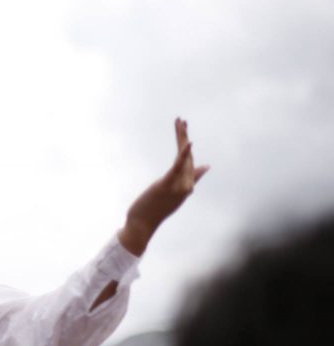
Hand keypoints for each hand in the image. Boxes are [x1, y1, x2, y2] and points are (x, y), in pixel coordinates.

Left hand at [119, 118, 208, 255]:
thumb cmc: (154, 211)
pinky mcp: (167, 185)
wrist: (142, 226)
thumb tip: (202, 171)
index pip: (190, 162)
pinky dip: (184, 154)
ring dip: (182, 138)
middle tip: (181, 120)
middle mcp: (186, 185)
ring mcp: (178, 186)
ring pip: (184, 158)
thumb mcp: (171, 196)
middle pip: (188, 157)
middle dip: (183, 136)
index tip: (184, 131)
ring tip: (181, 122)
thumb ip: (188, 183)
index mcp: (186, 187)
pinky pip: (177, 167)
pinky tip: (187, 143)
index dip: (187, 146)